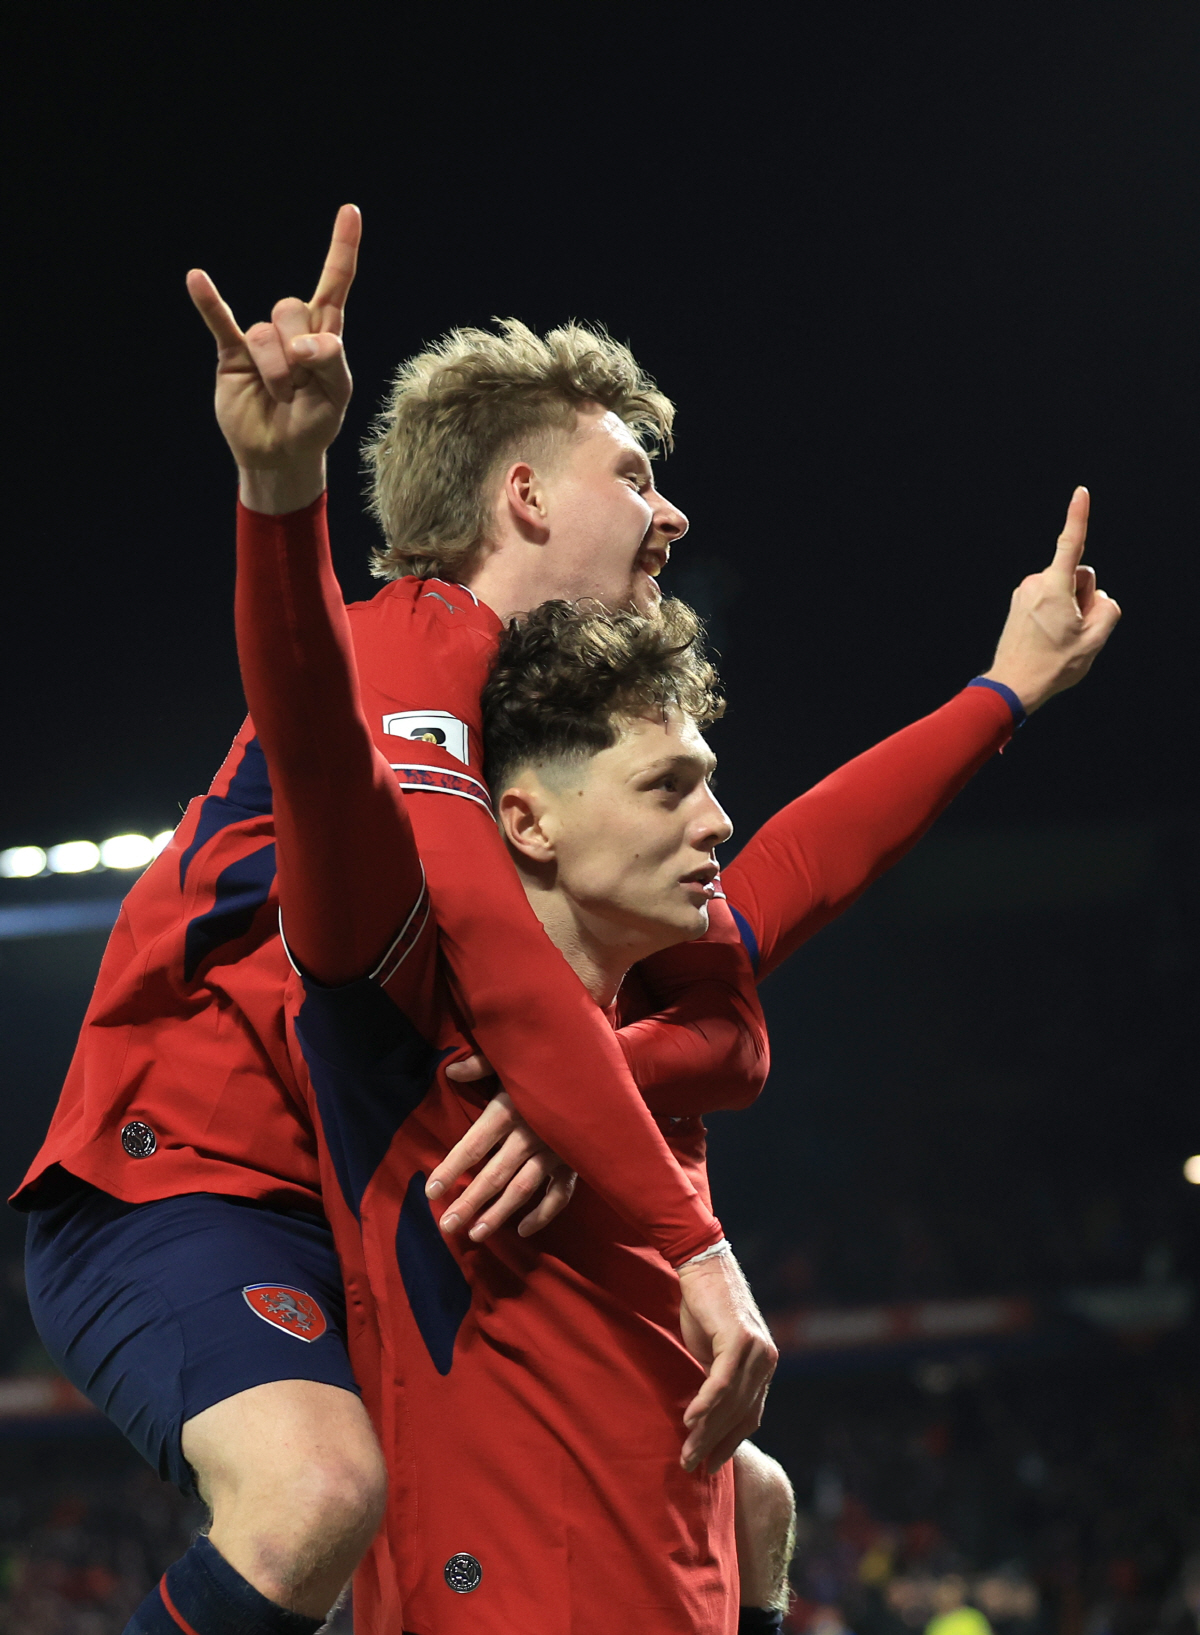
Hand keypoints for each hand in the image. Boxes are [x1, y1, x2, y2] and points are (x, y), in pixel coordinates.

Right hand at [186, 204, 360, 513]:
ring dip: (276, 372)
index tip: (350, 211)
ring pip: (265, 333)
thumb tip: (302, 343)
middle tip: (301, 389)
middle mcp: (291, 329)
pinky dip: (209, 302)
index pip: (334, 283)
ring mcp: (260, 340)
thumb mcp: (336, 396)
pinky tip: (197, 278)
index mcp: (325, 334)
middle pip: (292, 309)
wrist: (281, 454)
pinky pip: (220, 322)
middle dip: (299, 353)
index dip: (342, 249)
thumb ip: (330, 361)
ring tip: (280, 397)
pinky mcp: (232, 354)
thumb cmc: (313, 422)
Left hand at [427, 1063, 576, 1241]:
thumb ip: (481, 1064)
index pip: (473, 1145)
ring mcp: (554, 1151)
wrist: (599, 1073)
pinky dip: (543, 1214)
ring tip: (476, 1233)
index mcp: (509, 1109)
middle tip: (447, 1224)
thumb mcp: (513, 1059)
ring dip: (499, 1213)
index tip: (430, 1190)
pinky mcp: (575, 1162)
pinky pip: (559, 1195)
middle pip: (494, 1174)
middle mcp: (529, 1134)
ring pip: (522, 1189)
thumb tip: (451, 1071)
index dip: (451, 1168)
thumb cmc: (547, 1065)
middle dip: (469, 1201)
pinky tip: (523, 1230)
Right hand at [677, 1250, 777, 1473]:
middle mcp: (767, 1360)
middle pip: (740, 1413)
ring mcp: (757, 1350)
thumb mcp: (712, 1349)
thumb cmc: (703, 1306)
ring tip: (685, 1451)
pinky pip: (722, 1381)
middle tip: (689, 1464)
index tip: (710, 1465)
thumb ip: (717, 1377)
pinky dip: (706, 1403)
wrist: (702, 1265)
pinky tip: (690, 1420)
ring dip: (706, 1430)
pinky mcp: (740, 1339)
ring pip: (731, 1402)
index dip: (730, 1442)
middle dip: (713, 1443)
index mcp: (764, 1365)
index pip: (750, 1415)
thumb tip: (706, 1412)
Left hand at [983, 487, 1121, 712]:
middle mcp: (1035, 583)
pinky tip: (1048, 637)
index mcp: (1053, 586)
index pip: (1071, 543)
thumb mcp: (1094, 640)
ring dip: (1069, 608)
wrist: (1013, 685)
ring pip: (1064, 589)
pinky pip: (1050, 599)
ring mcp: (1024, 592)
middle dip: (1084, 597)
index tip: (1080, 492)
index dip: (1078, 516)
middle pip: (1078, 577)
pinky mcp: (1020, 602)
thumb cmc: (1052, 665)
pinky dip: (1056, 612)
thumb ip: (1108, 610)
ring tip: (1057, 637)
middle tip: (1073, 630)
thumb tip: (1099, 598)